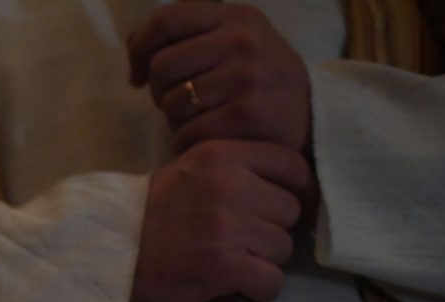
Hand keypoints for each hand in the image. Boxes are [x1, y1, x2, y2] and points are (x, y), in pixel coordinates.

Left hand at [128, 3, 314, 178]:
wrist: (311, 118)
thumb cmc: (259, 79)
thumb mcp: (234, 41)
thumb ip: (188, 35)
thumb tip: (132, 41)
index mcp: (235, 16)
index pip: (166, 19)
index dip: (139, 48)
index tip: (137, 73)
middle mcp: (242, 41)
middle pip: (162, 66)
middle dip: (159, 91)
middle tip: (179, 101)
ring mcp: (246, 77)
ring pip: (172, 102)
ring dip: (175, 118)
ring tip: (201, 116)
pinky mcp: (246, 115)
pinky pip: (187, 132)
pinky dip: (188, 141)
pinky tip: (210, 136)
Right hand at [131, 139, 309, 301]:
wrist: (107, 252)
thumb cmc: (146, 215)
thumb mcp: (190, 171)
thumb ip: (233, 171)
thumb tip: (281, 191)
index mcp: (224, 155)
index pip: (292, 166)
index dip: (291, 191)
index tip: (275, 209)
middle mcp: (232, 186)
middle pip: (290, 211)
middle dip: (272, 229)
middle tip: (246, 242)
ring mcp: (230, 227)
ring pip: (283, 248)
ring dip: (265, 261)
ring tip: (236, 265)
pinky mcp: (225, 266)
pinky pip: (271, 282)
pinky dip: (261, 290)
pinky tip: (241, 288)